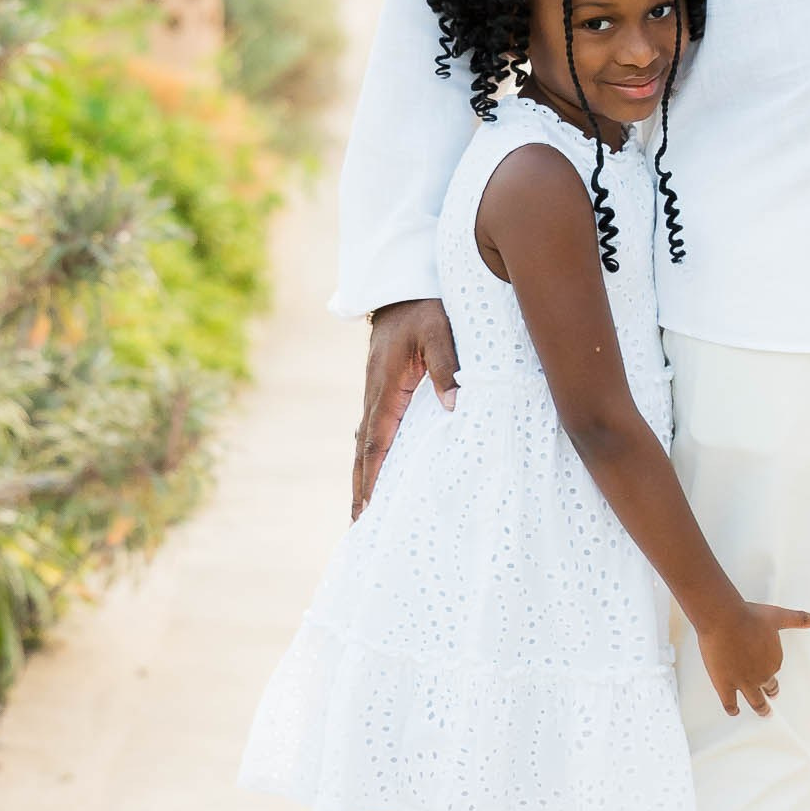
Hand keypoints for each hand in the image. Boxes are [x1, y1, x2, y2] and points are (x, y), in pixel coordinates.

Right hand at [354, 298, 458, 515]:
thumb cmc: (424, 306)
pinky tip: (375, 471)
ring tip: (361, 510)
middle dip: (359, 488)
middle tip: (356, 525)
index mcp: (387, 387)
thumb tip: (453, 405)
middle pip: (363, 451)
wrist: (401, 284)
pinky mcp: (383, 389)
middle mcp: (376, 395)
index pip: (377, 441)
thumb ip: (445, 364)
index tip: (366, 508)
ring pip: (365, 442)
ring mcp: (376, 393)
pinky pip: (373, 430)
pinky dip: (370, 456)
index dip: (372, 477)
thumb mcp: (438, 329)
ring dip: (362, 476)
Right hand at [698, 599, 809, 717]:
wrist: (725, 620)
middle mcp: (762, 675)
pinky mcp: (725, 685)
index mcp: (774, 660)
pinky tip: (735, 711)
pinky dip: (733, 709)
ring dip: (760, 708)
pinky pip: (730, 704)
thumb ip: (799, 619)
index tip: (771, 676)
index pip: (775, 670)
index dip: (772, 672)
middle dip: (770, 692)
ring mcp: (744, 682)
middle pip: (768, 688)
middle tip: (771, 697)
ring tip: (762, 712)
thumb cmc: (748, 616)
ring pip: (755, 701)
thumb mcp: (778, 616)